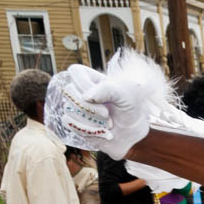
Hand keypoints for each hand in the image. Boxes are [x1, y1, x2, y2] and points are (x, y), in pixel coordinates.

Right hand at [45, 57, 162, 157]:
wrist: (133, 131)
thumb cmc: (130, 108)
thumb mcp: (125, 94)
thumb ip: (107, 89)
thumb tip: (86, 97)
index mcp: (91, 77)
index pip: (75, 71)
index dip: (85, 85)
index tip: (104, 99)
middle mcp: (79, 90)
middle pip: (69, 92)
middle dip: (91, 108)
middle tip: (107, 115)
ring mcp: (74, 106)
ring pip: (70, 110)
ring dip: (93, 121)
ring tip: (108, 124)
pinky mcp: (74, 123)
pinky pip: (71, 125)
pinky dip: (90, 131)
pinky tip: (103, 132)